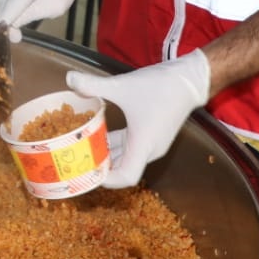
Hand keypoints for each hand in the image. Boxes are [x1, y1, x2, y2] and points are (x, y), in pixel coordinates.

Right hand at [0, 0, 85, 41]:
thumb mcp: (53, 7)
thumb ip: (29, 17)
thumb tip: (10, 32)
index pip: (14, 1)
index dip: (4, 20)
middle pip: (4, 0)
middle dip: (6, 19)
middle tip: (15, 34)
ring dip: (3, 11)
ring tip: (18, 16)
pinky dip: (1, 1)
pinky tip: (12, 5)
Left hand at [66, 50, 210, 188]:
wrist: (190, 79)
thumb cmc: (160, 86)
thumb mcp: (123, 85)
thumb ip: (94, 84)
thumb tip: (68, 78)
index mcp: (143, 145)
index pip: (126, 176)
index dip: (106, 179)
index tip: (86, 172)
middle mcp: (149, 149)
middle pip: (123, 169)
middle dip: (100, 168)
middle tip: (77, 162)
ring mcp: (152, 143)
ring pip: (126, 158)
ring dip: (107, 155)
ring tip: (83, 150)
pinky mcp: (153, 135)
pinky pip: (131, 148)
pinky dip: (115, 145)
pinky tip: (99, 135)